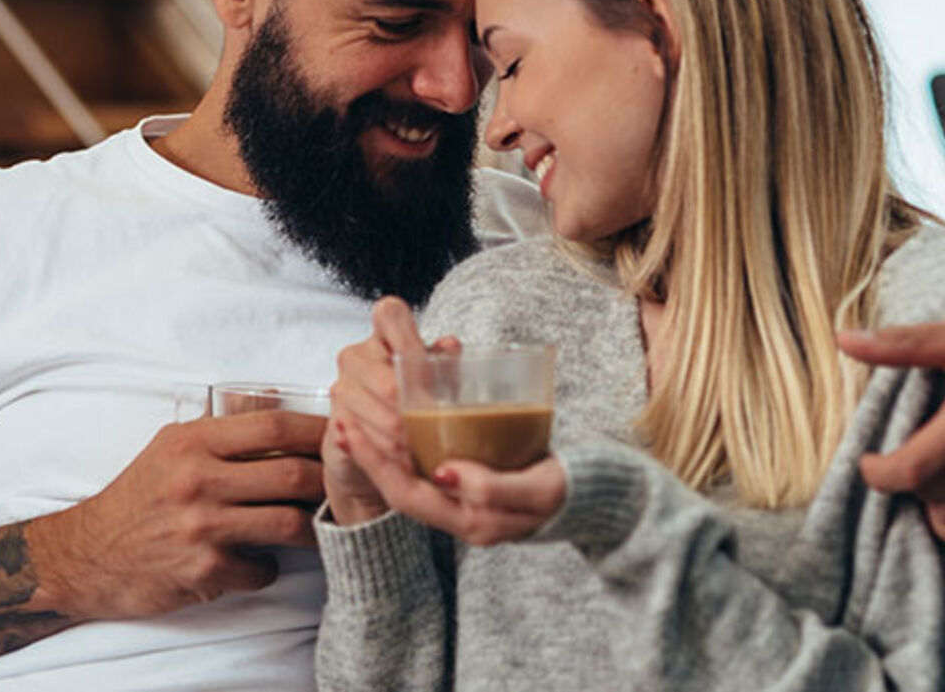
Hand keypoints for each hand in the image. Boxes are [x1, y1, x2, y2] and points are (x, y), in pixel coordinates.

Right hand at [28, 409, 325, 619]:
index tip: (339, 438)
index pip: (274, 427)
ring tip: (312, 526)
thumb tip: (279, 410)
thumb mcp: (169, 447)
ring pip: (289, 525)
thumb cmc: (138, 496)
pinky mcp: (202, 570)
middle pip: (293, 476)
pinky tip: (257, 562)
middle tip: (340, 489)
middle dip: (326, 484)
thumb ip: (219, 431)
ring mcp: (202, 527)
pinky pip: (262, 570)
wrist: (89, 554)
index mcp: (194, 442)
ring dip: (309, 529)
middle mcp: (198, 481)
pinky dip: (267, 568)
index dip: (317, 432)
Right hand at [324, 297, 424, 525]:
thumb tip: (449, 345)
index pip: (390, 314)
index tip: (422, 361)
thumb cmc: (408, 406)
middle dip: (415, 413)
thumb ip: (445, 364)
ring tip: (422, 450)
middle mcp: (356, 357)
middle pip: (390, 381)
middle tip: (435, 429)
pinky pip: (363, 438)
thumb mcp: (434, 383)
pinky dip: (387, 453)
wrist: (374, 449)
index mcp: (383, 337)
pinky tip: (402, 459)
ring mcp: (341, 388)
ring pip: (378, 414)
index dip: (406, 335)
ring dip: (403, 438)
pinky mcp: (334, 422)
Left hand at [337, 423, 566, 546]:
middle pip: (402, 490)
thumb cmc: (575, 489)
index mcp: (473, 524)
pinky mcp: (479, 489)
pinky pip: (432, 474)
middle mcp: (465, 520)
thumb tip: (445, 473)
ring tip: (359, 421)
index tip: (348, 429)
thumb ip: (492, 486)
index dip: (374, 464)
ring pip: (415, 482)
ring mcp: (471, 507)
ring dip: (384, 453)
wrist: (604, 499)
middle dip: (368, 457)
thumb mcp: (538, 489)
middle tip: (340, 420)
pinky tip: (401, 428)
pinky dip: (410, 451)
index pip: (407, 494)